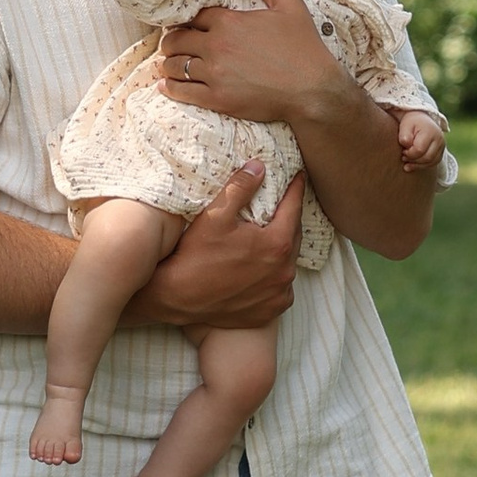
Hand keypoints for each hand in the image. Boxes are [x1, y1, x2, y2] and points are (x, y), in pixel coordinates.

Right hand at [136, 168, 303, 330]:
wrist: (177, 299)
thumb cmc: (195, 256)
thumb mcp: (215, 215)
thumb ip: (240, 187)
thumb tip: (259, 167)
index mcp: (277, 244)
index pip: (294, 208)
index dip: (295, 189)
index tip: (298, 177)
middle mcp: (285, 271)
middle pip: (294, 235)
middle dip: (289, 218)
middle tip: (283, 204)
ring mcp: (279, 293)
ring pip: (289, 262)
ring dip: (282, 248)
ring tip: (270, 236)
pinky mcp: (271, 310)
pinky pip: (281, 287)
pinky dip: (275, 275)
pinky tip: (263, 269)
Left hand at [158, 0, 345, 132]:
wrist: (313, 90)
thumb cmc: (304, 47)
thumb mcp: (291, 5)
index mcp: (229, 22)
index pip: (194, 16)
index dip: (189, 20)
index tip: (187, 24)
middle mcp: (216, 46)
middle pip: (177, 39)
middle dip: (172, 40)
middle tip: (173, 43)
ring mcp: (214, 74)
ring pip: (175, 65)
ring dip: (169, 62)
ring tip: (169, 63)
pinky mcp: (216, 98)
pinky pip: (182, 91)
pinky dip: (170, 87)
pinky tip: (166, 85)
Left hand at [395, 111, 447, 175]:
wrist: (421, 120)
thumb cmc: (411, 123)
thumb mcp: (405, 125)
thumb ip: (404, 136)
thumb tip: (406, 146)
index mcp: (430, 131)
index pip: (420, 149)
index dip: (409, 153)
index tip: (403, 150)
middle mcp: (439, 139)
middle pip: (427, 158)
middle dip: (413, 160)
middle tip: (403, 156)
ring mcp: (442, 146)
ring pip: (431, 162)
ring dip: (417, 165)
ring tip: (407, 161)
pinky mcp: (441, 152)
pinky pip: (433, 163)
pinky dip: (422, 166)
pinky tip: (413, 165)